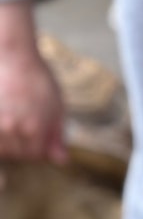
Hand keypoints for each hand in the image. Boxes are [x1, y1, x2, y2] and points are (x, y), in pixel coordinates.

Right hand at [0, 5, 66, 163]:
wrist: (14, 57)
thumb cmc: (38, 79)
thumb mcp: (57, 106)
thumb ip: (58, 136)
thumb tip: (61, 161)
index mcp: (34, 129)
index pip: (34, 155)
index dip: (39, 148)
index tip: (39, 135)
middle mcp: (12, 128)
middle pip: (16, 154)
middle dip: (23, 145)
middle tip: (25, 125)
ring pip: (1, 148)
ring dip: (7, 141)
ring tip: (12, 121)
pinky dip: (0, 136)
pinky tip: (5, 120)